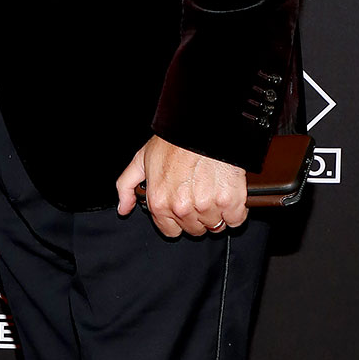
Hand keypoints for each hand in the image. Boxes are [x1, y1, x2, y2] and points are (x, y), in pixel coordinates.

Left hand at [115, 135, 248, 239]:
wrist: (202, 127)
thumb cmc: (174, 141)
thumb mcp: (141, 160)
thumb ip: (127, 187)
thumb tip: (124, 208)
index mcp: (160, 203)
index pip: (171, 231)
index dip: (178, 220)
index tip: (184, 207)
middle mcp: (182, 209)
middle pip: (195, 230)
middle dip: (197, 216)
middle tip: (200, 195)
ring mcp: (206, 207)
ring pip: (215, 225)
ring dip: (217, 213)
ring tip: (214, 191)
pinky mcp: (230, 201)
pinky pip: (235, 219)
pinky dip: (235, 211)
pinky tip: (229, 196)